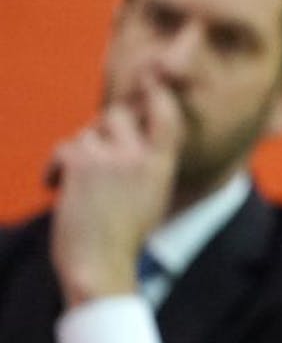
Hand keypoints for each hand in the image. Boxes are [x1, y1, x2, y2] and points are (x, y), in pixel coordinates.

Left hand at [48, 72, 182, 306]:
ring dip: (77, 156)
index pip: (165, 115)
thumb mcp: (149, 197)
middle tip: (93, 156)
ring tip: (78, 187)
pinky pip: (64, 148)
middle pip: (116, 116)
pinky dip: (55, 169)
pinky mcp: (81, 163)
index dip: (157, 92)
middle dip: (102, 129)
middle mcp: (139, 156)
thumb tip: (112, 133)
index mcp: (162, 165)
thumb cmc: (123, 238)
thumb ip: (140, 164)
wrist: (101, 264)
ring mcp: (110, 157)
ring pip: (86, 135)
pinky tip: (56, 190)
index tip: (151, 78)